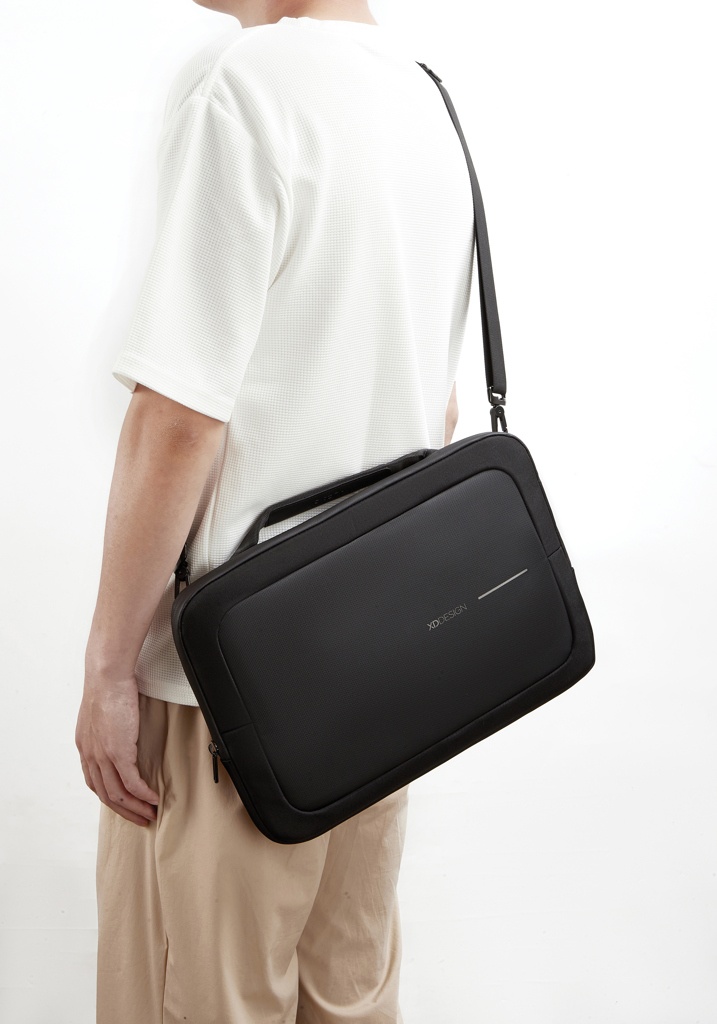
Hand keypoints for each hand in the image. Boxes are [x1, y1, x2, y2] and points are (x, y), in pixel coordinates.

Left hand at [75, 668, 159, 826]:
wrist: (107, 677)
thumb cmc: (108, 687)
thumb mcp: (102, 713)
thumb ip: (107, 728)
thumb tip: (121, 732)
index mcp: (85, 747)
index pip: (95, 782)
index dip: (111, 797)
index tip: (125, 804)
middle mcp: (90, 756)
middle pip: (105, 795)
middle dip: (124, 811)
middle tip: (141, 818)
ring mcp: (103, 756)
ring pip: (118, 794)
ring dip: (135, 807)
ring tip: (151, 814)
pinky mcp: (118, 753)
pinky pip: (131, 783)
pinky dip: (143, 794)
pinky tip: (153, 798)